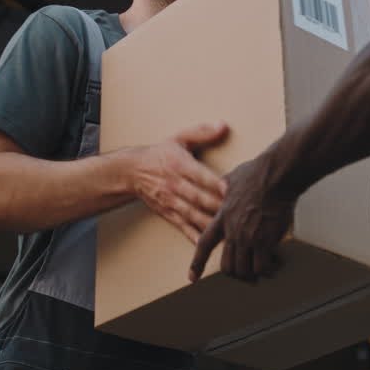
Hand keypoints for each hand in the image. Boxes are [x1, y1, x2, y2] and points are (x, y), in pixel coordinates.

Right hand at [130, 122, 228, 243]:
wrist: (131, 171)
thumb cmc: (160, 154)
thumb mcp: (179, 139)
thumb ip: (202, 133)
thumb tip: (223, 125)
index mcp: (180, 165)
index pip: (201, 175)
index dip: (216, 183)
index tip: (233, 190)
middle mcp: (175, 185)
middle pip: (199, 198)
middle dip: (218, 207)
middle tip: (238, 214)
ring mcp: (171, 201)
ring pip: (193, 215)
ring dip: (210, 224)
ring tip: (228, 232)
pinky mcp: (168, 214)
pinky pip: (184, 227)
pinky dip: (195, 236)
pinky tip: (208, 244)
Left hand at [190, 154, 296, 282]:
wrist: (275, 176)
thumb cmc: (258, 173)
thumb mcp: (232, 178)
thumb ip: (224, 187)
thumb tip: (222, 185)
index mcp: (222, 217)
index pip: (204, 244)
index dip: (197, 263)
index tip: (193, 277)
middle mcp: (233, 231)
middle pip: (227, 266)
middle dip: (236, 272)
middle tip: (247, 271)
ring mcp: (248, 238)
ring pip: (244, 270)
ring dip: (253, 273)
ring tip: (263, 268)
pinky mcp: (265, 241)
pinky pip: (262, 267)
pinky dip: (268, 270)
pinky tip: (275, 263)